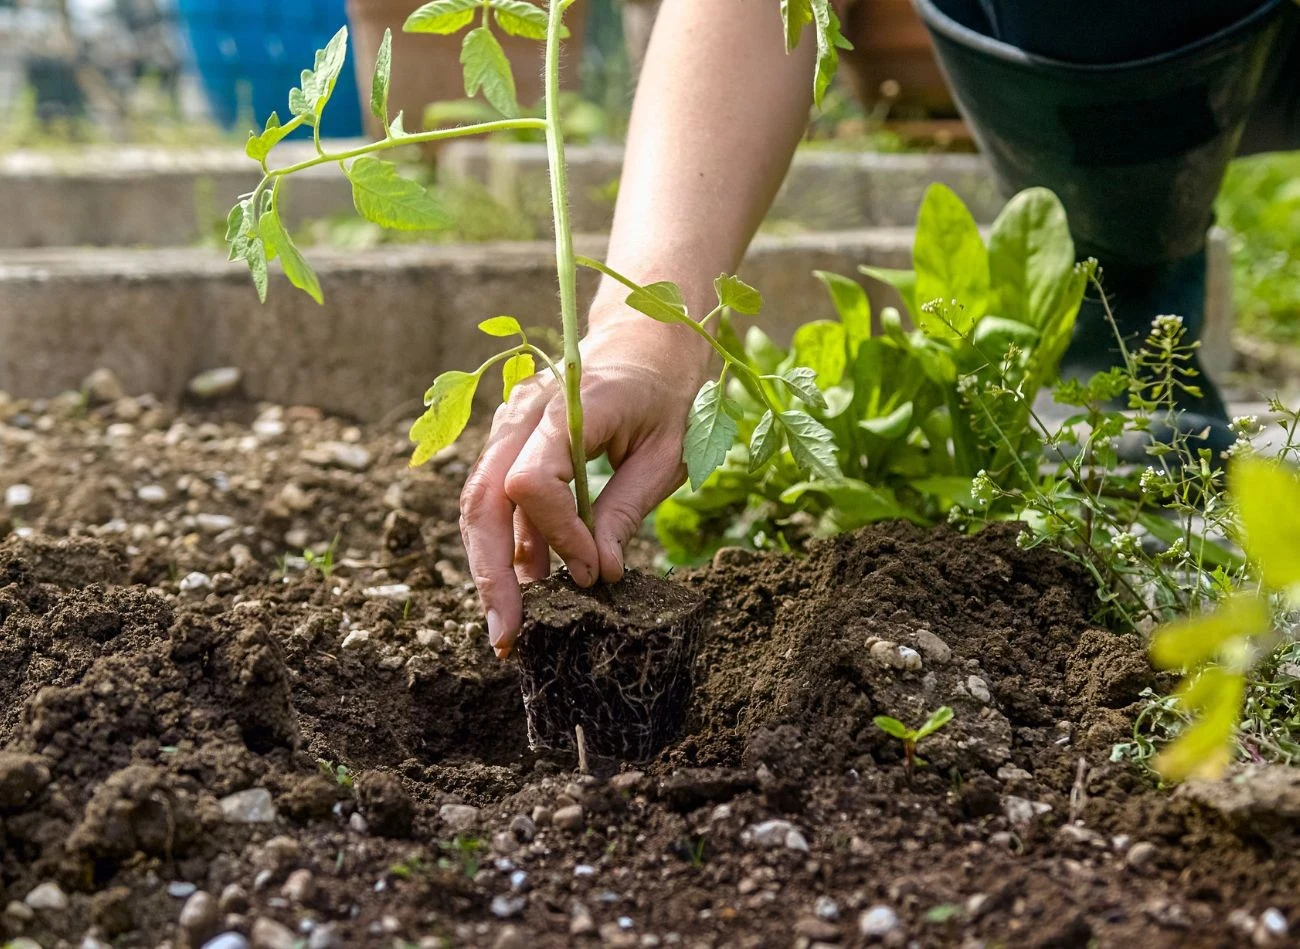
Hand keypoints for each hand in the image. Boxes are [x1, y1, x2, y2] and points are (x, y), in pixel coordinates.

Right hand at [459, 317, 709, 657]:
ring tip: (511, 626)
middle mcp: (524, 411)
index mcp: (570, 406)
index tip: (595, 573)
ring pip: (478, 502)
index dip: (558, 536)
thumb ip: (627, 510)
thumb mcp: (667, 454)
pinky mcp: (509, 441)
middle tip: (508, 636)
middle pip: (483, 498)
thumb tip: (601, 576)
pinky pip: (494, 497)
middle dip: (491, 572)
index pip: (530, 482)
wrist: (648, 337)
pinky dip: (504, 545)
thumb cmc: (668, 391)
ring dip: (490, 566)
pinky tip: (525, 588)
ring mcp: (509, 424)